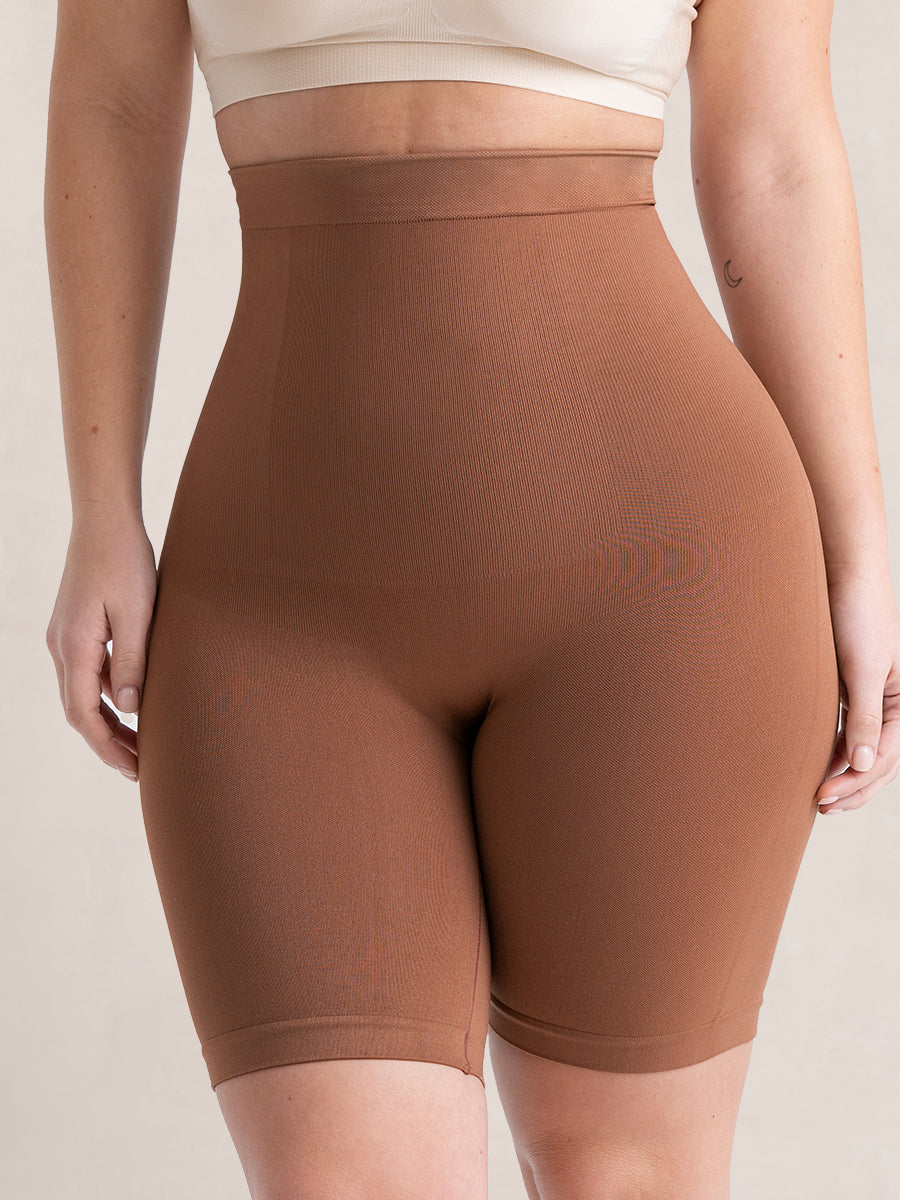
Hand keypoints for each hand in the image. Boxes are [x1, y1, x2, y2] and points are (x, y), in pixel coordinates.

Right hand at [46, 511, 157, 781]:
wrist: (105, 519)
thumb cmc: (126, 561)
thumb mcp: (138, 612)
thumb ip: (133, 660)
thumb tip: (130, 708)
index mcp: (74, 647)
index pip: (85, 715)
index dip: (108, 747)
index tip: (134, 770)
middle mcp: (62, 646)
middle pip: (80, 711)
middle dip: (108, 743)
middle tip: (141, 769)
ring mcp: (65, 637)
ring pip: (82, 694)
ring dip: (107, 723)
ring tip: (139, 745)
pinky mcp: (75, 627)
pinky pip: (87, 674)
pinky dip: (106, 697)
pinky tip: (131, 705)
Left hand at [816, 572, 899, 813]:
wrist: (843, 575)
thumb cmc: (858, 615)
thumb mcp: (863, 668)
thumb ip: (864, 715)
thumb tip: (860, 763)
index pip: (884, 756)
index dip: (855, 781)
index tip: (823, 795)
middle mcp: (891, 703)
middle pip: (875, 758)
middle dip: (851, 785)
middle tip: (819, 805)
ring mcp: (870, 697)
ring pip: (859, 747)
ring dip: (841, 773)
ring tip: (817, 795)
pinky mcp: (848, 688)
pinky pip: (843, 729)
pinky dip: (831, 750)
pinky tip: (816, 765)